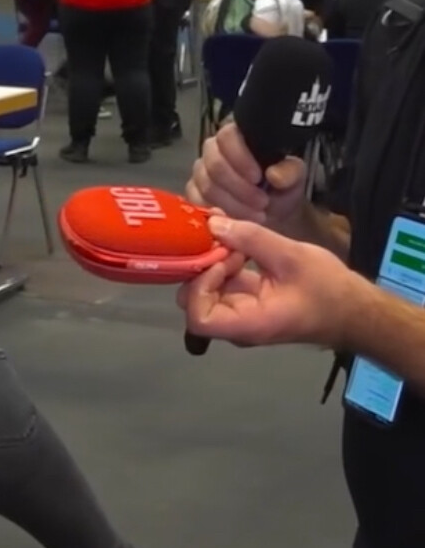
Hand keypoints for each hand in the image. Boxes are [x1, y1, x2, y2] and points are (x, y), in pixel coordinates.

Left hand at [177, 216, 355, 347]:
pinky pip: (223, 285)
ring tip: (236, 240)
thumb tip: (213, 222)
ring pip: (206, 291)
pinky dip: (226, 264)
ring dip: (215, 263)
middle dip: (205, 269)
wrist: (353, 310)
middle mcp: (236, 325)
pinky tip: (240, 245)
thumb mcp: (292, 257)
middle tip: (225, 243)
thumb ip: (251, 239)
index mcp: (247, 324)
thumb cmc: (328, 289)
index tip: (222, 260)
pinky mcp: (245, 302)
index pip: (197, 318)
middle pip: (195, 302)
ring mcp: (239, 314)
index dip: (199, 287)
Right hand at [185, 124, 307, 231]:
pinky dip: (218, 214)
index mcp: (238, 136)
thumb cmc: (279, 189)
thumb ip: (290, 172)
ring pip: (207, 186)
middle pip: (214, 164)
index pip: (227, 136)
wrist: (271, 213)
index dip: (240, 157)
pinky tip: (236, 219)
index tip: (259, 177)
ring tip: (255, 215)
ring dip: (232, 204)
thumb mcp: (294, 178)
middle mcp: (213, 151)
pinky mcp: (193, 194)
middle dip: (239, 188)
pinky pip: (197, 202)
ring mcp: (200, 173)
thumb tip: (274, 174)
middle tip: (261, 203)